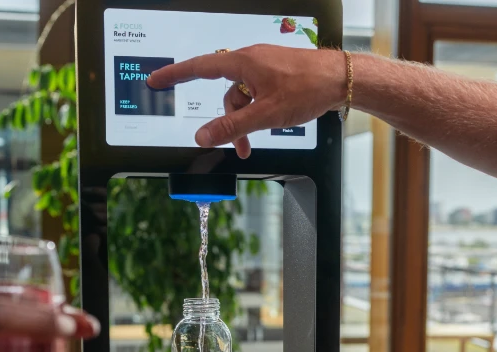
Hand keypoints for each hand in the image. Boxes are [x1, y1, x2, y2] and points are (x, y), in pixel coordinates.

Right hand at [148, 45, 347, 157]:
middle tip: (235, 146)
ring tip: (252, 144)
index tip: (156, 81)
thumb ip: (232, 127)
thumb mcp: (265, 115)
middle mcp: (251, 61)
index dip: (175, 75)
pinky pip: (256, 96)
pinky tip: (269, 125)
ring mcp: (264, 68)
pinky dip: (257, 114)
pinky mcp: (276, 76)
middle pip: (225, 94)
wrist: (341, 80)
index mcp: (243, 62)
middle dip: (227, 122)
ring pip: (242, 99)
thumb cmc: (307, 88)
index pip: (199, 67)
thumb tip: (202, 136)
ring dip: (244, 123)